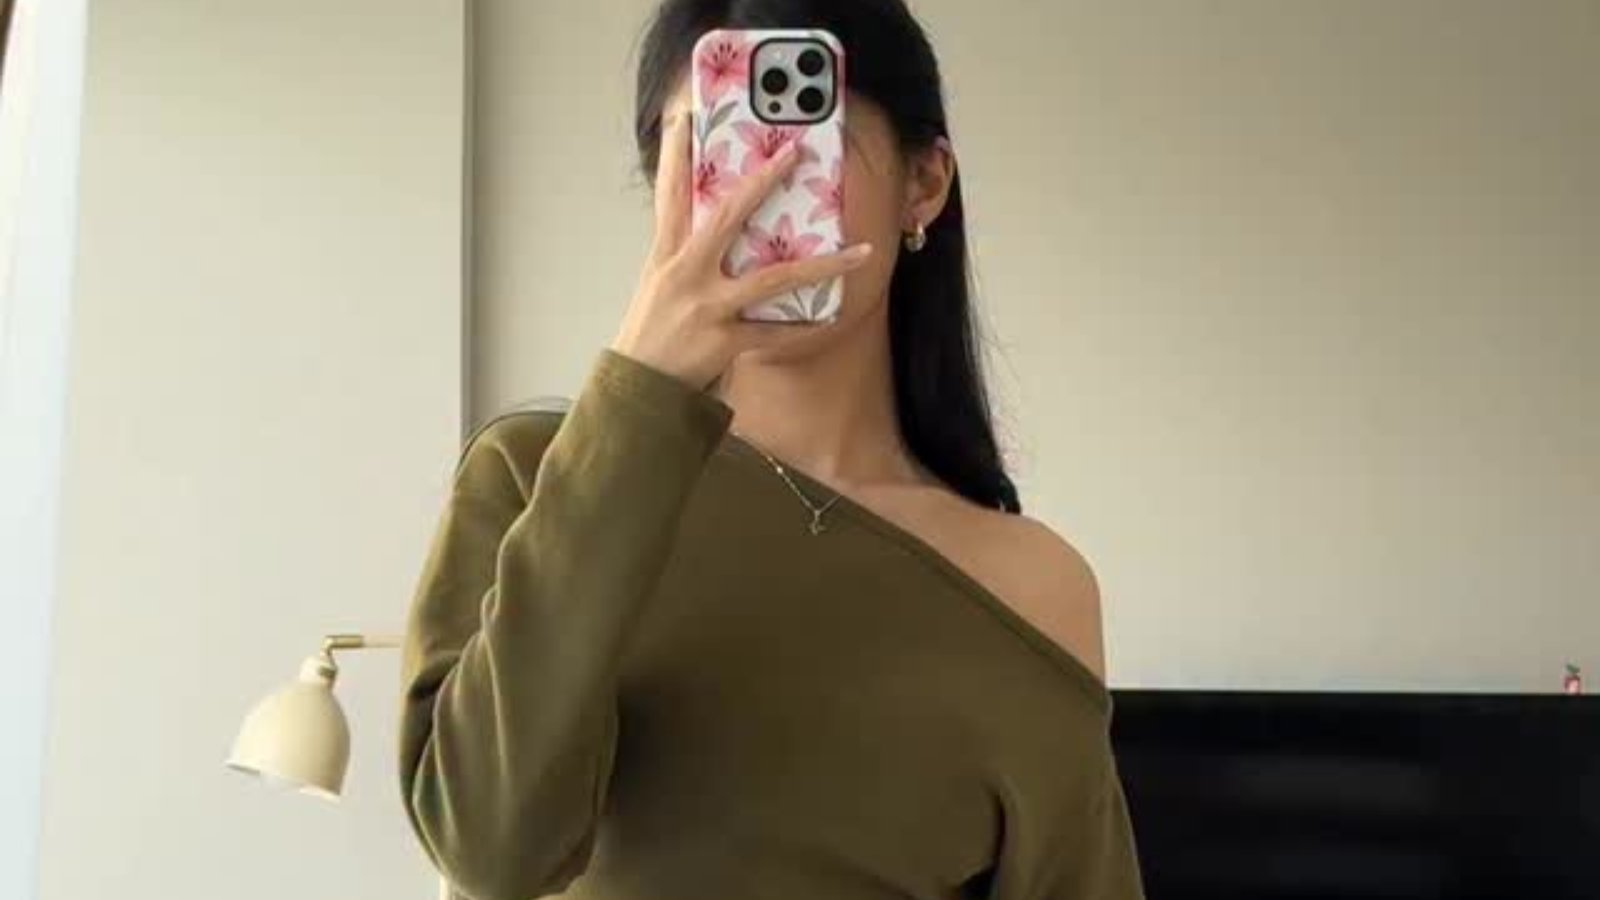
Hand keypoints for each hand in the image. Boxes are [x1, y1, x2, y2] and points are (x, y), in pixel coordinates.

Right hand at [609, 111, 871, 390]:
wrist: (636, 390)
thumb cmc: (650, 337)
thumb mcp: (657, 287)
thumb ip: (685, 258)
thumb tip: (719, 234)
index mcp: (665, 256)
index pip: (669, 194)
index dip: (675, 154)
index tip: (685, 116)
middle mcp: (685, 273)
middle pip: (727, 216)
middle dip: (762, 182)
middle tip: (792, 154)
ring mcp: (706, 307)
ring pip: (773, 278)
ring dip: (822, 265)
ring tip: (860, 251)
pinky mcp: (723, 341)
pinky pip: (776, 333)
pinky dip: (805, 328)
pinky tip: (831, 318)